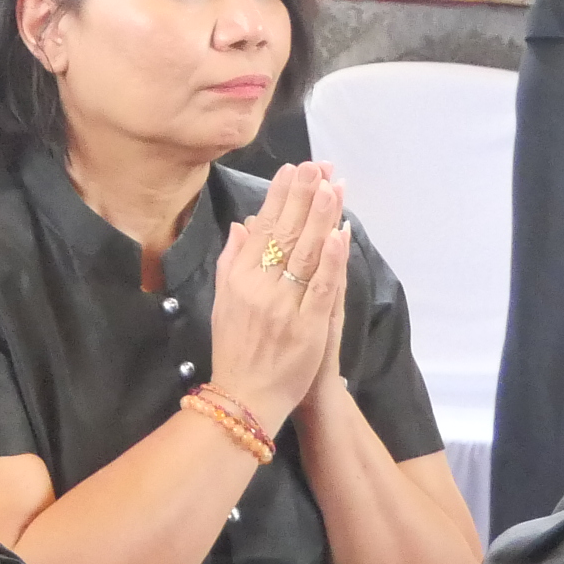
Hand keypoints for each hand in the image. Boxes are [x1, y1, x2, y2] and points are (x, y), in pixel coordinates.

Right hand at [206, 162, 353, 432]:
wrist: (245, 398)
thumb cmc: (234, 349)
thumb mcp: (223, 302)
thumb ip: (231, 262)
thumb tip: (241, 225)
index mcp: (238, 278)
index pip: (262, 228)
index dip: (279, 197)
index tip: (293, 169)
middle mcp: (258, 287)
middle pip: (285, 234)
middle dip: (303, 197)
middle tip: (318, 166)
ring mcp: (282, 306)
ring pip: (305, 254)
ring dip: (320, 218)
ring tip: (332, 186)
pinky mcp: (306, 326)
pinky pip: (320, 288)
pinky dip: (331, 261)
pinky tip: (340, 235)